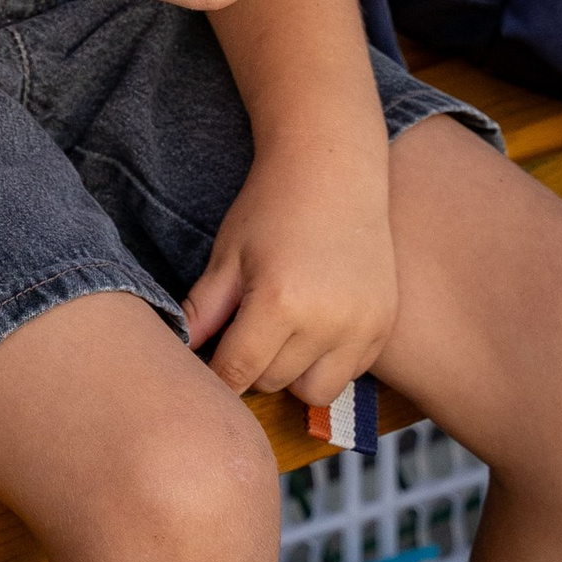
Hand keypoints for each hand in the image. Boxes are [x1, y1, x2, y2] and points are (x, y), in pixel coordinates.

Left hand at [179, 134, 398, 402]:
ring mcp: (361, 328)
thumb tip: (179, 354)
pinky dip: (328, 363)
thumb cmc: (271, 206)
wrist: (333, 170)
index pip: (238, 372)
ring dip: (293, 374)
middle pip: (274, 383)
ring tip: (282, 333)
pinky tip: (316, 326)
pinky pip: (349, 373)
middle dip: (253, 366)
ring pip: (314, 391)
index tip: (211, 363)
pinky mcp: (382, 327)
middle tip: (247, 328)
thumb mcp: (228, 254)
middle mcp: (326, 324)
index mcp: (279, 304)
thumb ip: (202, 310)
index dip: (218, 373)